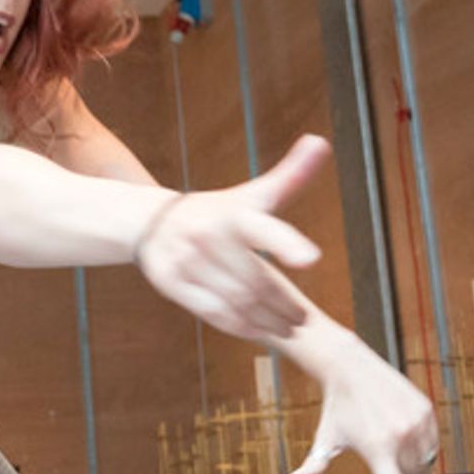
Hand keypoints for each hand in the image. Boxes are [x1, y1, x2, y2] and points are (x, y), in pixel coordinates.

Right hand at [135, 135, 327, 343]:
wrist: (152, 222)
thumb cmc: (216, 211)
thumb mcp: (251, 194)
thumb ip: (290, 175)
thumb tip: (320, 142)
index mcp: (234, 213)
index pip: (263, 228)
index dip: (286, 243)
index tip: (310, 259)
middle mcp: (208, 235)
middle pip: (257, 281)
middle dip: (284, 305)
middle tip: (303, 318)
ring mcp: (187, 261)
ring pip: (238, 302)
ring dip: (268, 320)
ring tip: (288, 327)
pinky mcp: (172, 283)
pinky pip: (214, 313)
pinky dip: (242, 327)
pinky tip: (259, 331)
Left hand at [290, 336, 435, 473]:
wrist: (352, 367)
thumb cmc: (336, 409)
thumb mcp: (325, 438)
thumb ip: (314, 464)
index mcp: (375, 449)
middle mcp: (400, 436)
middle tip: (379, 456)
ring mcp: (417, 423)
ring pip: (425, 463)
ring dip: (413, 465)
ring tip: (389, 442)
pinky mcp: (427, 411)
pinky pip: (433, 445)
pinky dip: (423, 448)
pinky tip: (403, 432)